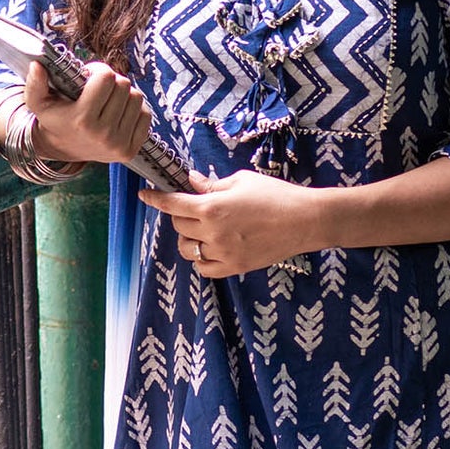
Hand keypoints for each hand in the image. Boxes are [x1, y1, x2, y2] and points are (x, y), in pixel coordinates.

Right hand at [24, 58, 155, 169]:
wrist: (64, 149)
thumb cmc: (55, 120)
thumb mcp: (38, 102)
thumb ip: (35, 83)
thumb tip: (37, 66)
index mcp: (82, 119)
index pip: (106, 77)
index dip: (98, 70)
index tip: (90, 75)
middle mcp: (102, 134)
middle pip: (124, 85)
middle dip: (111, 81)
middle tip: (99, 87)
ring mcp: (119, 144)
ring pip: (137, 98)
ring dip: (124, 94)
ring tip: (108, 100)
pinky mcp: (131, 151)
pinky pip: (146, 115)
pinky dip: (134, 110)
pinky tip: (118, 113)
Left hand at [142, 168, 326, 277]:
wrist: (305, 220)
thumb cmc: (275, 194)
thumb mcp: (241, 181)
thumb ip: (212, 184)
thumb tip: (191, 181)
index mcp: (212, 207)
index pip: (172, 204)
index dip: (155, 198)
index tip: (144, 195)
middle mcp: (212, 232)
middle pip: (179, 225)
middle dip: (181, 215)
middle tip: (195, 207)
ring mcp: (223, 252)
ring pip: (188, 249)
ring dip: (189, 238)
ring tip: (204, 228)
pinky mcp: (234, 267)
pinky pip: (204, 268)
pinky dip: (202, 258)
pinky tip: (211, 247)